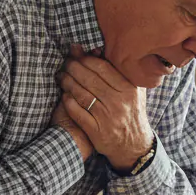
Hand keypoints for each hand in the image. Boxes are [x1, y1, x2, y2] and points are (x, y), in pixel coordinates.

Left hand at [57, 45, 153, 171]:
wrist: (134, 145)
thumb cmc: (131, 112)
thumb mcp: (131, 90)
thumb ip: (116, 70)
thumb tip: (95, 49)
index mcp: (128, 89)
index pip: (102, 68)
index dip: (85, 59)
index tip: (76, 55)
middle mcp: (119, 103)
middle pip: (90, 79)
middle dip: (73, 68)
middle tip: (65, 64)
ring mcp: (107, 118)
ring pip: (82, 95)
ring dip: (68, 83)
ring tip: (61, 76)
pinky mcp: (97, 131)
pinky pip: (78, 113)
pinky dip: (69, 102)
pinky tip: (64, 95)